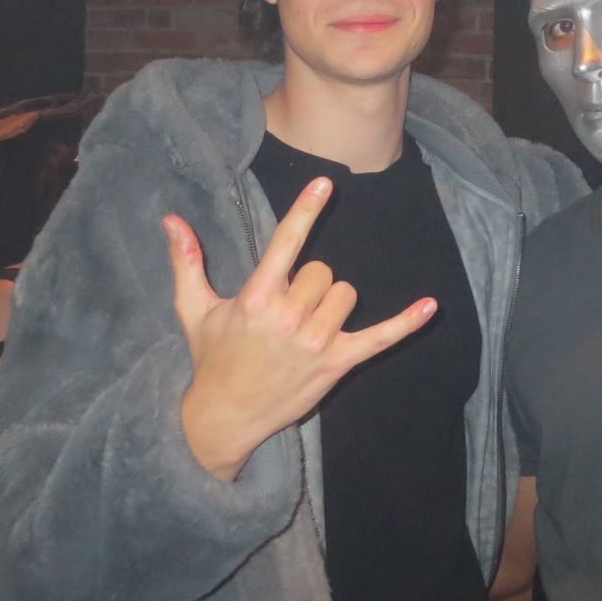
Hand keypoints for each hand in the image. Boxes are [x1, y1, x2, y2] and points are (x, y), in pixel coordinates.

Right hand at [168, 176, 436, 480]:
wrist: (224, 417)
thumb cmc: (212, 357)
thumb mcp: (193, 309)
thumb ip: (186, 262)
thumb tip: (171, 218)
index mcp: (256, 299)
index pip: (286, 244)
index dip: (306, 211)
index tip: (326, 183)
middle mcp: (288, 318)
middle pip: (323, 271)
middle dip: (310, 282)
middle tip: (288, 307)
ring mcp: (315, 343)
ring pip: (346, 294)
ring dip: (332, 302)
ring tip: (306, 324)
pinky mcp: (336, 364)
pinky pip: (379, 338)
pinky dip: (406, 323)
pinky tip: (430, 306)